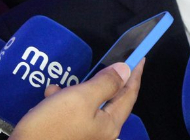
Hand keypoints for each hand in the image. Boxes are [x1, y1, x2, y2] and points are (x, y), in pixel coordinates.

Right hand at [10, 59, 144, 139]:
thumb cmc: (54, 124)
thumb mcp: (81, 98)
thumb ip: (106, 83)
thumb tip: (126, 70)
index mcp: (110, 124)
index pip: (129, 95)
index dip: (135, 75)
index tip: (139, 58)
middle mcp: (102, 132)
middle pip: (110, 100)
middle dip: (101, 82)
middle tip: (101, 65)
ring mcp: (85, 135)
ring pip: (87, 104)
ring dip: (75, 92)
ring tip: (60, 89)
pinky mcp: (69, 135)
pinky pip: (72, 112)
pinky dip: (62, 102)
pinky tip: (49, 98)